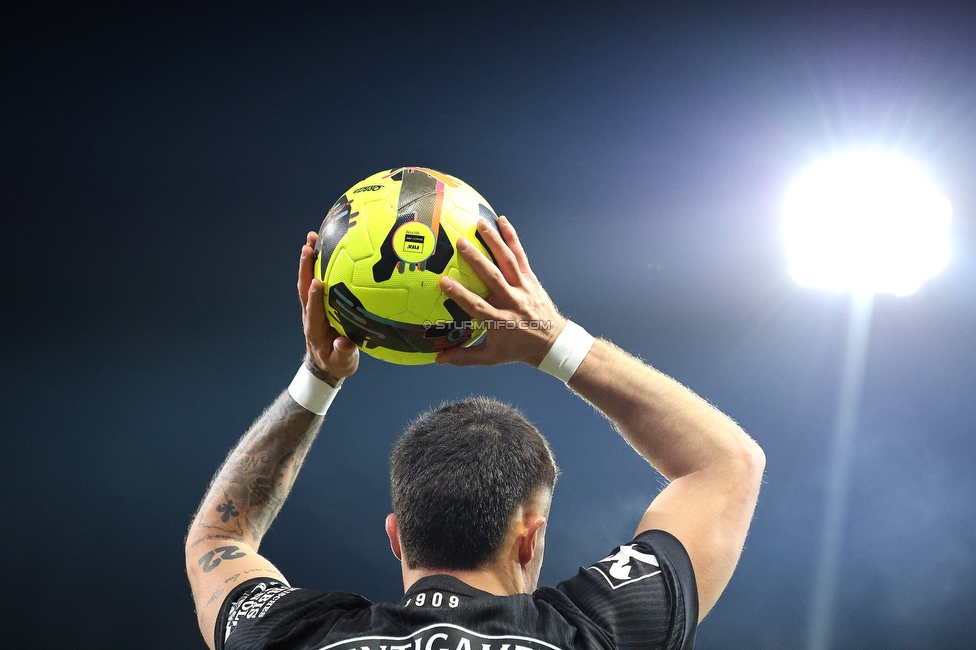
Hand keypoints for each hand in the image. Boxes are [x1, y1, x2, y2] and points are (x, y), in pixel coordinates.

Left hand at [298, 231, 358, 384]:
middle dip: (305, 267)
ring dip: (308, 260)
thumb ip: (343, 353)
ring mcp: (313, 307)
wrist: (326, 364)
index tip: (318, 283)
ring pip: (308, 280)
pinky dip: (317, 264)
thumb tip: (343, 343)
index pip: (314, 310)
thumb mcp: (342, 363)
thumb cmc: (336, 363)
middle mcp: (311, 314)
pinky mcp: (318, 302)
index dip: (315, 297)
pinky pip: (316, 280)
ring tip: (312, 237)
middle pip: (304, 288)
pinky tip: (324, 247)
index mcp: (316, 329)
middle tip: (308, 246)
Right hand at [436, 216, 566, 367]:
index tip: (444, 282)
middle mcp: (512, 302)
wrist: (552, 342)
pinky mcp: (530, 279)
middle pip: (493, 278)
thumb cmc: (518, 349)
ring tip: (480, 224)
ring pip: (508, 262)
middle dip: (477, 260)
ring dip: (494, 241)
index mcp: (500, 321)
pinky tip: (503, 222)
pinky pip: (521, 256)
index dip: (460, 294)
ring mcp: (523, 288)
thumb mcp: (492, 357)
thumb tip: (438, 360)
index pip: (477, 306)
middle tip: (461, 242)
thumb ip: (464, 357)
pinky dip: (513, 238)